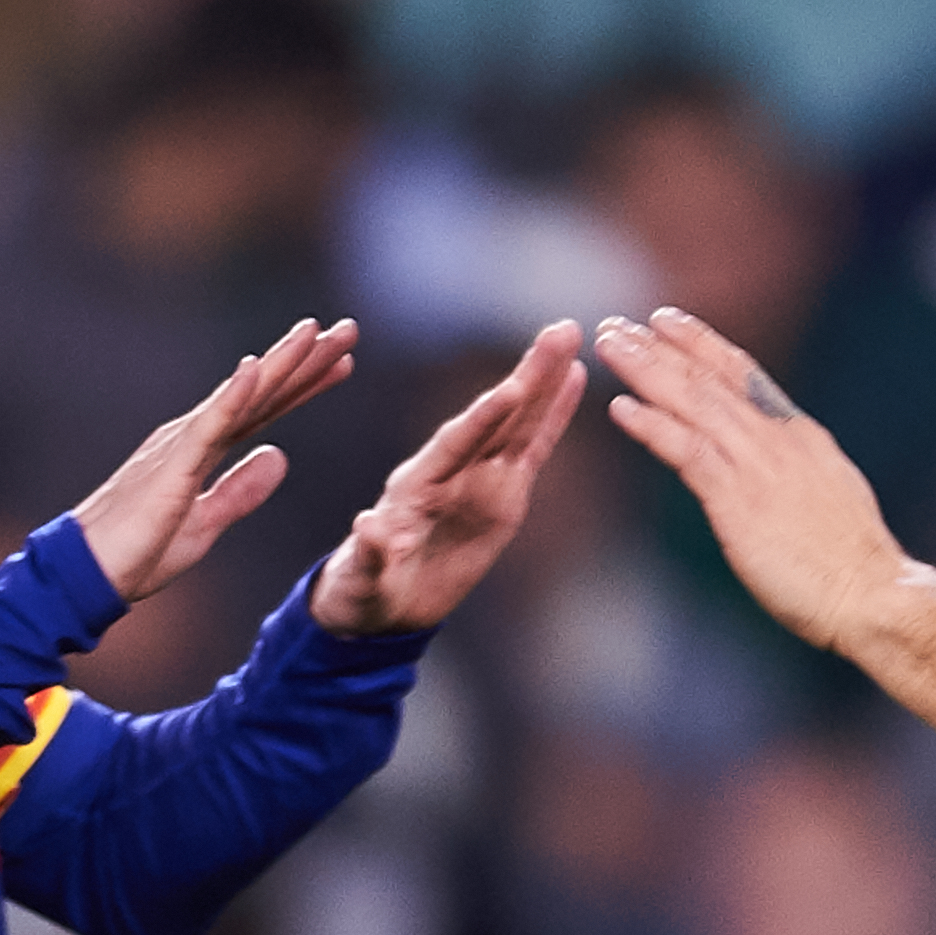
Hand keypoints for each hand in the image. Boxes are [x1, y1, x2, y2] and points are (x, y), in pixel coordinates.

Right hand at [70, 318, 358, 601]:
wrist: (88, 574)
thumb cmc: (137, 552)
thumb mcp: (205, 525)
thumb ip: (240, 491)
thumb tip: (280, 456)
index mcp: (203, 449)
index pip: (264, 409)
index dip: (304, 384)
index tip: (341, 361)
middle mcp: (194, 435)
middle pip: (261, 392)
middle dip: (306, 360)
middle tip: (349, 329)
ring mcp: (181, 445)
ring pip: (241, 397)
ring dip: (279, 363)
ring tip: (314, 331)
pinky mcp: (170, 466)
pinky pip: (208, 425)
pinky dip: (233, 395)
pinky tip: (255, 368)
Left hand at [310, 323, 585, 635]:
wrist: (382, 603)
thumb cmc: (363, 589)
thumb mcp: (362, 579)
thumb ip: (368, 556)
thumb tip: (368, 527)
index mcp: (416, 486)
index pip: (454, 446)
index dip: (482, 420)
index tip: (511, 391)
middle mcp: (451, 471)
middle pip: (495, 419)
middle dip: (528, 376)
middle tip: (561, 331)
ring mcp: (479, 478)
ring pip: (519, 422)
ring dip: (545, 380)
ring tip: (571, 335)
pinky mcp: (503, 494)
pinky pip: (534, 450)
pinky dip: (554, 416)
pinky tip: (573, 378)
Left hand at [591, 308, 908, 651]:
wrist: (873, 595)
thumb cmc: (852, 563)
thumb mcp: (828, 496)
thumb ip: (797, 471)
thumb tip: (778, 467)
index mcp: (800, 435)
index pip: (744, 375)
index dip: (701, 344)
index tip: (666, 321)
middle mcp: (778, 439)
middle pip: (710, 378)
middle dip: (660, 348)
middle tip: (615, 324)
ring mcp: (759, 466)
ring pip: (694, 402)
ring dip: (646, 370)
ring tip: (608, 344)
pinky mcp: (740, 501)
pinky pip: (688, 451)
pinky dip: (653, 426)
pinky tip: (620, 408)